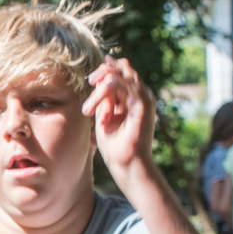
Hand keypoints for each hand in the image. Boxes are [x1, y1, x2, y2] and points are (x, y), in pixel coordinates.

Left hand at [83, 57, 155, 185]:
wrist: (126, 164)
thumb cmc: (114, 144)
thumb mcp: (104, 114)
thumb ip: (104, 97)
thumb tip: (99, 79)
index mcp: (132, 95)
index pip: (120, 70)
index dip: (104, 70)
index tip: (91, 81)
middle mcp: (140, 94)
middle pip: (121, 69)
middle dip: (102, 74)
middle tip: (89, 87)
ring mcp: (144, 98)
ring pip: (120, 76)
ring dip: (100, 91)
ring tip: (88, 111)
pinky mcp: (143, 104)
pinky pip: (126, 85)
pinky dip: (108, 92)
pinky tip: (99, 107)